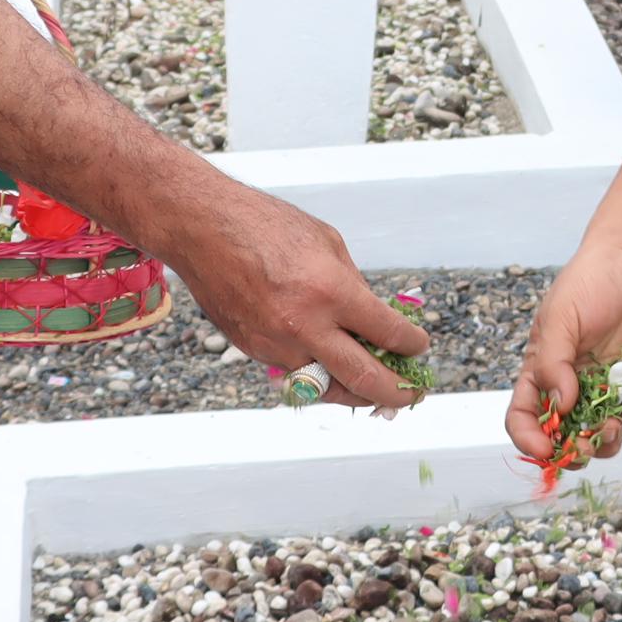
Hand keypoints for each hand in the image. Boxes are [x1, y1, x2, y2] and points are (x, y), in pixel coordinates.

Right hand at [169, 183, 430, 410]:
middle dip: (396, 393)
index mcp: (331, 291)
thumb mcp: (327, 243)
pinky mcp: (254, 351)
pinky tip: (331, 365)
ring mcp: (277, 344)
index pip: (387, 333)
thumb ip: (353, 286)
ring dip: (356, 392)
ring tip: (375, 389)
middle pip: (364, 379)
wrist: (202, 230)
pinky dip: (318, 374)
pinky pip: (297, 373)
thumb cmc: (266, 226)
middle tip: (411, 396)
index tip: (419, 346)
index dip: (412, 345)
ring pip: (328, 387)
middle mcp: (305, 325)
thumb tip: (374, 320)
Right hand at [504, 241, 621, 464]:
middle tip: (583, 448)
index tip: (543, 450)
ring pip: (605, 434)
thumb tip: (559, 405)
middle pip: (566, 435)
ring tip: (611, 427)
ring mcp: (609, 386)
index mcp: (544, 370)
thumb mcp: (560, 317)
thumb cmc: (589, 281)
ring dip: (607, 441)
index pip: (526, 415)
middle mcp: (575, 385)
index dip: (529, 439)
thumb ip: (553, 362)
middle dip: (573, 450)